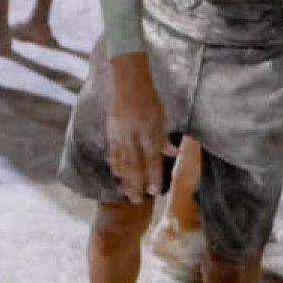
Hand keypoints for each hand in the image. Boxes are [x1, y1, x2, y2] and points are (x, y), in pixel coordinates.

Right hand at [106, 55, 175, 202]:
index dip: (152, 176)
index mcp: (148, 131)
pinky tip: (116, 173)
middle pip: (134, 164)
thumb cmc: (150, 99)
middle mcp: (133, 134)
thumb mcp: (161, 117)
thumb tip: (171, 153)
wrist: (129, 82)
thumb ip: (163, 137)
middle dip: (136, 183)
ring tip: (128, 193)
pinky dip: (115, 162)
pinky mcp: (112, 130)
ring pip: (123, 160)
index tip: (153, 191)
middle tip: (137, 200)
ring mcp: (120, 133)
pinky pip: (113, 150)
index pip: (151, 158)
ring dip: (125, 178)